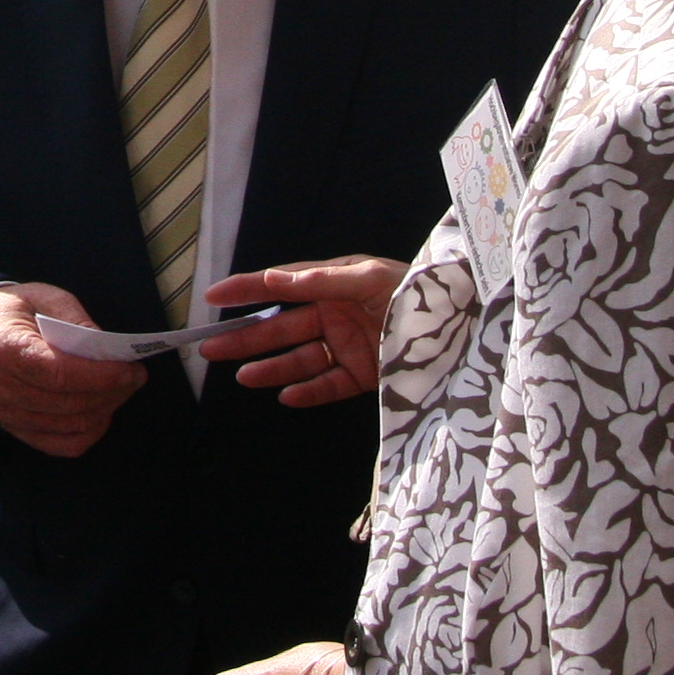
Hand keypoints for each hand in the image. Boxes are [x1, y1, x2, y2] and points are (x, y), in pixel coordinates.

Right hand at [0, 283, 145, 456]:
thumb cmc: (20, 312)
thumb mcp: (47, 298)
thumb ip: (76, 320)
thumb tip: (106, 350)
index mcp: (4, 348)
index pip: (57, 373)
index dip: (99, 376)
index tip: (131, 370)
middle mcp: (0, 387)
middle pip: (67, 403)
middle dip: (110, 392)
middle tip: (136, 376)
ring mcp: (7, 413)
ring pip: (70, 426)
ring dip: (105, 409)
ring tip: (123, 389)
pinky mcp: (17, 429)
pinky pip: (63, 444)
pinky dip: (91, 431)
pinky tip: (103, 410)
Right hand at [198, 258, 404, 405]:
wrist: (463, 327)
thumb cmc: (418, 291)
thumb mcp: (372, 278)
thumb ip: (325, 280)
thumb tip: (278, 279)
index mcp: (335, 282)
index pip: (282, 285)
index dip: (247, 289)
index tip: (213, 297)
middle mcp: (337, 312)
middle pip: (283, 326)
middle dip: (247, 337)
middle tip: (210, 347)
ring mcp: (349, 345)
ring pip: (300, 357)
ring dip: (272, 367)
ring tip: (243, 377)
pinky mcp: (365, 374)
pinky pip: (329, 384)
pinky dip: (308, 391)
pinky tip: (286, 396)